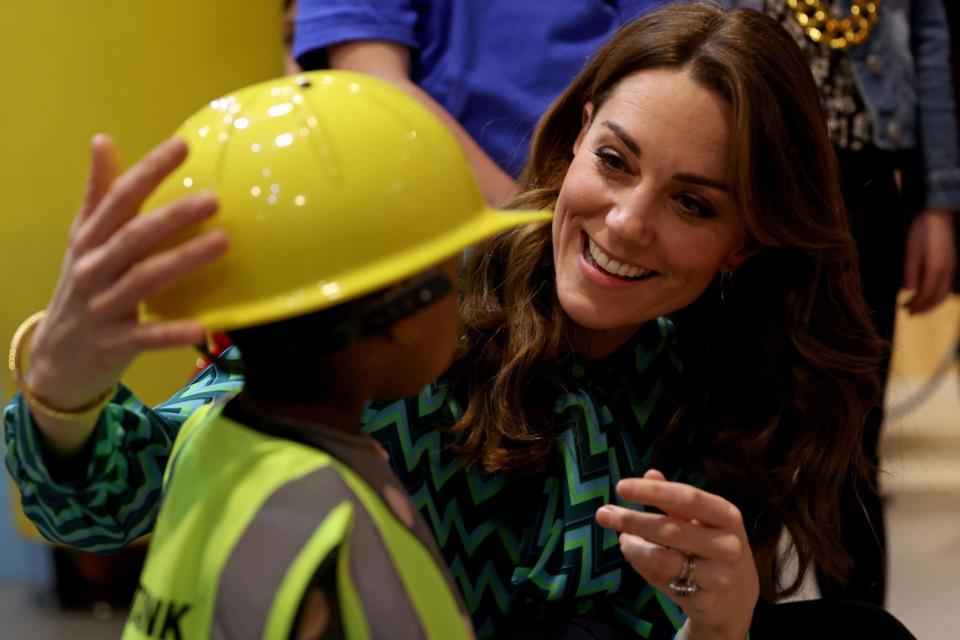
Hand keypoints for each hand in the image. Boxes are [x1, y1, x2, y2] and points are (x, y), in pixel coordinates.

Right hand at [27, 135, 226, 435]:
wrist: (55, 359)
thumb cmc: (83, 287)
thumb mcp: (83, 240)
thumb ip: (99, 194)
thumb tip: (103, 139)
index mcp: (89, 239)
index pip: (119, 198)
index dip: (149, 171)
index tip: (183, 145)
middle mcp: (92, 268)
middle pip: (134, 237)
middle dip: (172, 216)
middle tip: (214, 199)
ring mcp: (101, 307)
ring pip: (143, 280)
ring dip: (182, 261)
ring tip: (221, 243)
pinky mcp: (113, 344)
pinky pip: (146, 337)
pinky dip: (171, 333)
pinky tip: (202, 328)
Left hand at [596, 469, 757, 639]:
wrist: (737, 597)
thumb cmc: (714, 545)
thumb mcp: (703, 519)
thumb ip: (676, 499)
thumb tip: (650, 473)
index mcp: (727, 516)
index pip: (688, 498)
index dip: (653, 492)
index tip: (621, 487)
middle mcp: (727, 545)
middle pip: (671, 530)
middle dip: (632, 520)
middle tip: (603, 514)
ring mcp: (718, 576)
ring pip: (664, 560)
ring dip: (634, 548)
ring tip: (622, 540)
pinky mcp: (704, 601)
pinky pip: (663, 582)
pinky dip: (642, 567)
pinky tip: (634, 557)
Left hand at [903, 208, 955, 313]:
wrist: (938, 216)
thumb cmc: (921, 232)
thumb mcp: (911, 252)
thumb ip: (911, 272)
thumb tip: (910, 290)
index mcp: (937, 269)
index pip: (926, 295)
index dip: (916, 305)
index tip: (905, 309)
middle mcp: (948, 272)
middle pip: (938, 298)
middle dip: (924, 308)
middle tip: (909, 312)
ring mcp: (952, 268)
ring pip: (944, 293)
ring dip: (931, 304)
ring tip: (917, 307)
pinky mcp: (952, 265)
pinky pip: (947, 286)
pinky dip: (938, 295)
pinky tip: (928, 295)